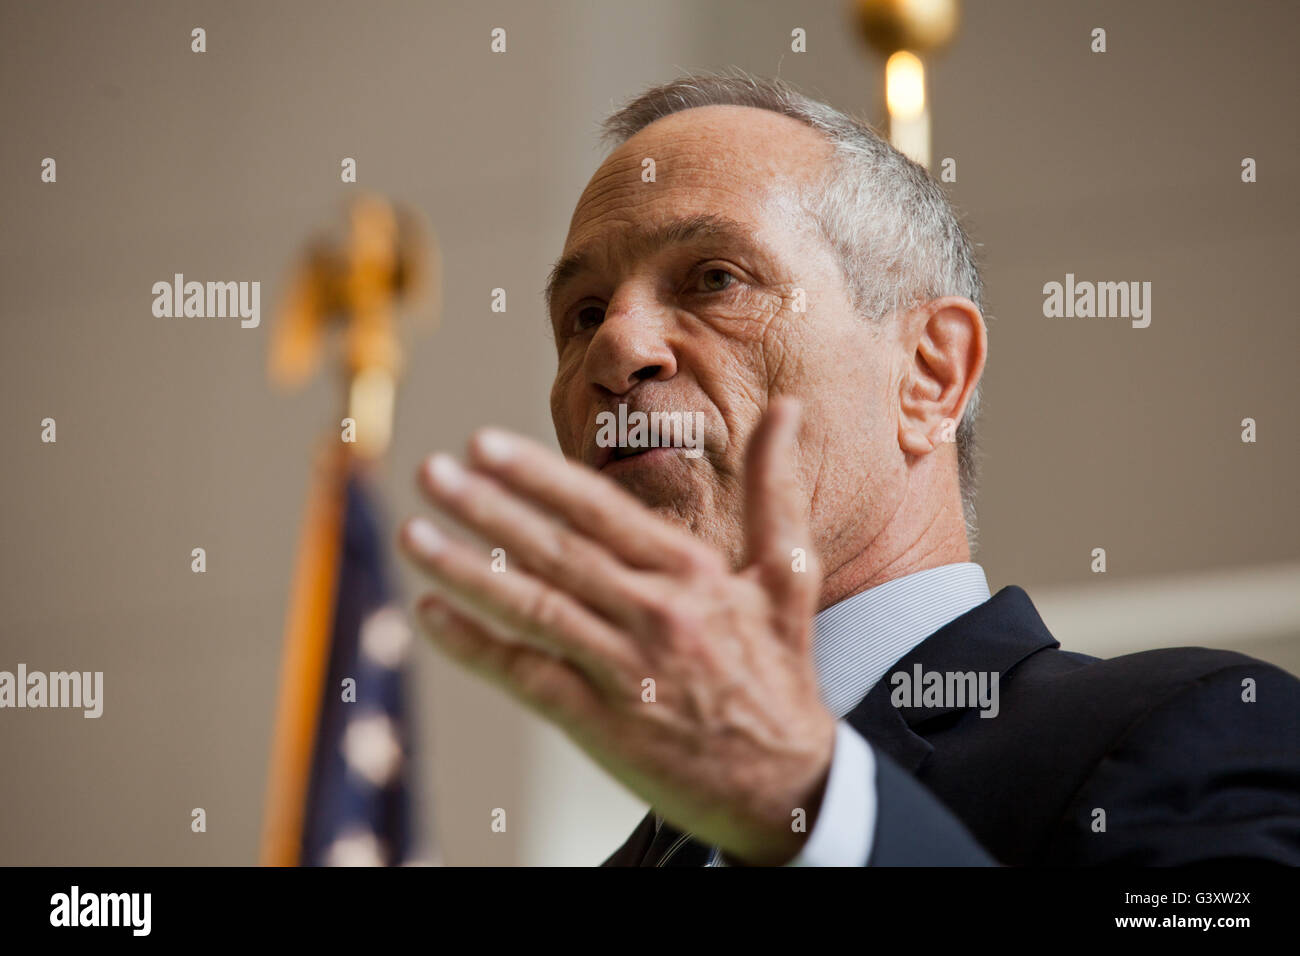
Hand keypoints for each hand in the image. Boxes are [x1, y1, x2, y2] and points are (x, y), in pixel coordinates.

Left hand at [398, 398, 834, 863]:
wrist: (786, 785)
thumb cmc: (779, 672)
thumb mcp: (788, 574)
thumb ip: (775, 489)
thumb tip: (788, 407)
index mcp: (692, 573)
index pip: (601, 512)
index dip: (538, 476)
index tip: (484, 445)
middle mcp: (654, 615)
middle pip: (555, 553)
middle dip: (486, 508)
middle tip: (431, 473)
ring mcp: (623, 670)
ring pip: (532, 609)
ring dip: (465, 570)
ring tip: (414, 534)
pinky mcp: (600, 722)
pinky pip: (526, 674)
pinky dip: (475, 645)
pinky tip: (431, 614)